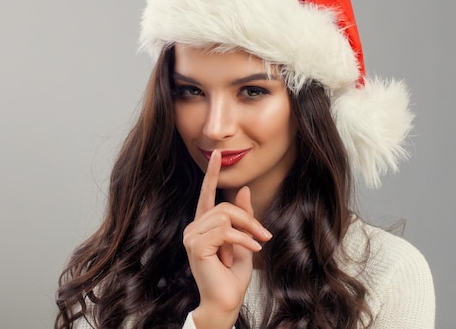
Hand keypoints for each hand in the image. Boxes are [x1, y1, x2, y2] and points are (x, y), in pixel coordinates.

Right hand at [183, 150, 271, 327]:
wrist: (226, 301)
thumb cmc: (232, 276)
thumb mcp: (243, 241)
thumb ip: (242, 217)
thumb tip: (243, 190)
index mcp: (202, 226)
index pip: (206, 195)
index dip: (211, 174)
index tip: (216, 154)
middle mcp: (193, 228)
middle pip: (223, 206)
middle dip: (248, 219)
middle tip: (264, 236)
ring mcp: (192, 236)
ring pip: (225, 216)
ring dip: (247, 230)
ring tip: (256, 246)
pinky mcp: (196, 246)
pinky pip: (224, 231)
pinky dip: (243, 240)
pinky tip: (253, 250)